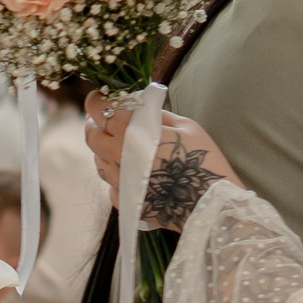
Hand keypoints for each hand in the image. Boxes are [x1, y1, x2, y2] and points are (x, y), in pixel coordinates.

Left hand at [84, 95, 243, 230]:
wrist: (210, 204)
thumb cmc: (202, 160)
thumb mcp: (186, 127)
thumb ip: (158, 115)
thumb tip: (143, 109)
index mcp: (131, 132)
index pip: (101, 110)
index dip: (97, 101)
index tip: (98, 97)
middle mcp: (117, 157)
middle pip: (92, 137)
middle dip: (94, 124)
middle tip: (103, 120)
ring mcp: (118, 183)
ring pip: (98, 161)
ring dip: (103, 149)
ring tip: (118, 145)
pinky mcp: (124, 203)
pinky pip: (111, 186)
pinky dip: (116, 176)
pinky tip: (130, 173)